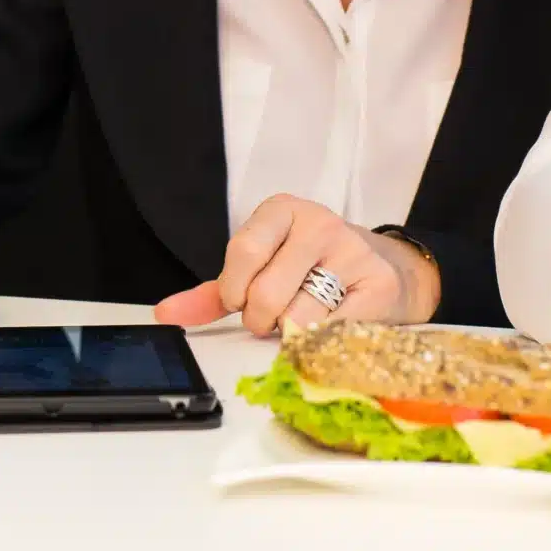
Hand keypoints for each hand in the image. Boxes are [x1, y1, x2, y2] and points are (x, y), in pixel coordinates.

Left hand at [152, 195, 439, 334]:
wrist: (385, 267)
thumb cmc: (312, 269)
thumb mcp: (262, 268)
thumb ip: (213, 292)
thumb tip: (165, 313)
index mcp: (282, 210)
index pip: (243, 250)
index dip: (234, 288)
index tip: (238, 300)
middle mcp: (319, 223)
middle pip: (267, 292)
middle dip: (259, 320)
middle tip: (270, 318)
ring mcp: (352, 252)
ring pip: (298, 316)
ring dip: (291, 333)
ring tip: (301, 319)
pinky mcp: (379, 283)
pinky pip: (333, 329)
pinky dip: (320, 340)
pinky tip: (327, 326)